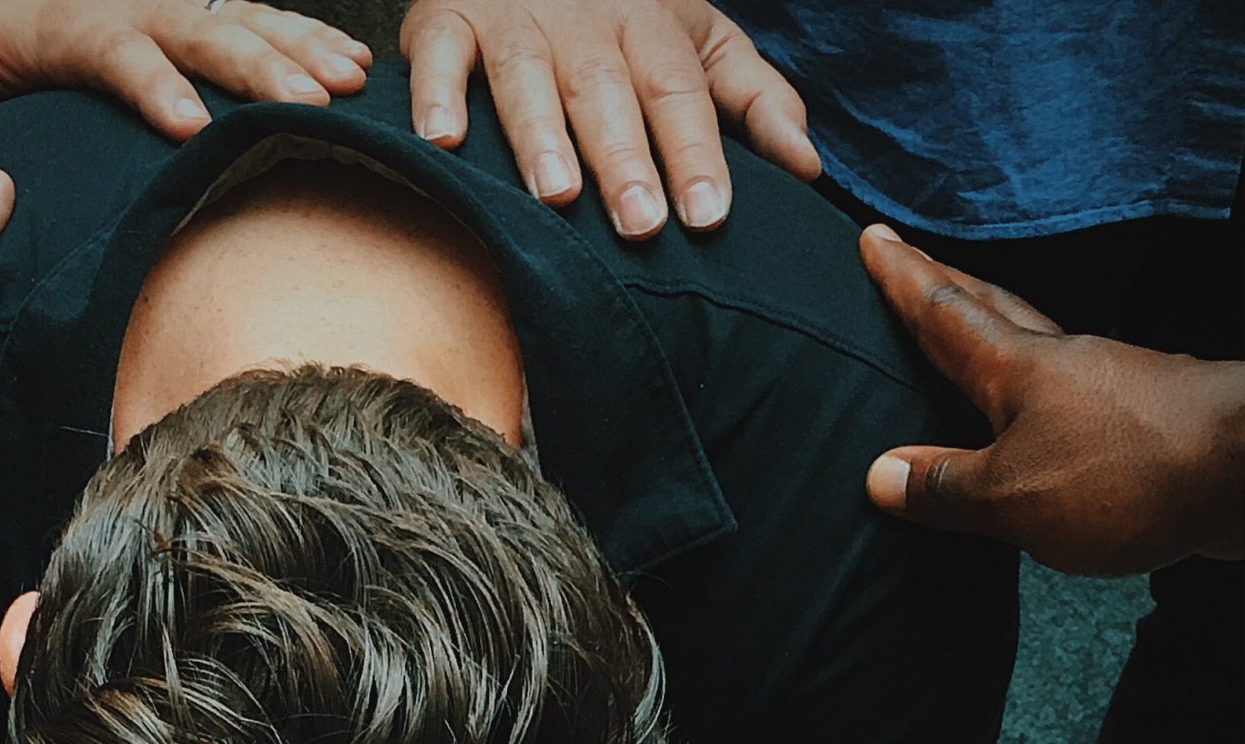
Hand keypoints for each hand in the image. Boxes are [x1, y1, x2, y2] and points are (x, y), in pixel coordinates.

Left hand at [0, 0, 372, 142]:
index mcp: (84, 24)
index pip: (123, 53)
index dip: (155, 85)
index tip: (187, 125)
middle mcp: (143, 6)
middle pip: (206, 34)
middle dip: (258, 68)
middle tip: (305, 102)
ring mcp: (182, 4)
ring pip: (248, 21)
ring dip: (302, 50)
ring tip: (346, 81)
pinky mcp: (210, 8)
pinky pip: (267, 16)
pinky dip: (312, 35)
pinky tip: (355, 62)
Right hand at [401, 0, 817, 237]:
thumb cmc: (622, 17)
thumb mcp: (699, 41)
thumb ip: (753, 99)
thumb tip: (807, 167)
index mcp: (651, 30)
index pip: (681, 95)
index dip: (696, 154)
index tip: (709, 216)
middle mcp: (584, 24)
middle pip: (609, 93)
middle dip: (625, 157)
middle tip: (640, 223)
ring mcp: (514, 19)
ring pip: (528, 75)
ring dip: (540, 134)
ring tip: (557, 193)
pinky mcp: (447, 18)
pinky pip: (439, 54)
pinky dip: (436, 95)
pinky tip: (444, 141)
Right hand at [860, 224, 1244, 574]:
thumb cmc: (1126, 474)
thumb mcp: (1011, 495)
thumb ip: (945, 487)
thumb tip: (883, 474)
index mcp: (1018, 370)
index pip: (945, 314)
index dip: (905, 280)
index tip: (875, 240)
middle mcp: (1063, 362)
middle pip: (993, 312)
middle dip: (946, 286)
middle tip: (913, 261)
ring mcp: (1108, 385)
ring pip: (1036, 347)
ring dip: (995, 334)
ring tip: (967, 335)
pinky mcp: (1143, 419)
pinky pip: (1071, 394)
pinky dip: (1039, 393)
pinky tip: (1039, 414)